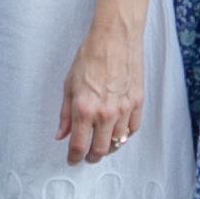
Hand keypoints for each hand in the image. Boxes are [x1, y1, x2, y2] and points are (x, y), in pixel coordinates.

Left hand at [57, 26, 144, 165]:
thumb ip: (65, 114)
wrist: (115, 38)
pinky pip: (133, 129)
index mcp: (84, 109)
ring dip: (109, 148)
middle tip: (87, 156)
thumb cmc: (90, 56)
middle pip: (100, 150)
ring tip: (102, 144)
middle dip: (91, 157)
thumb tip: (61, 135)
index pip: (79, 145)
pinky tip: (118, 132)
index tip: (72, 160)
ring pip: (118, 142)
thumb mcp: (69, 85)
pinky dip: (125, 135)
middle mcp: (105, 113)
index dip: (74, 158)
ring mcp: (124, 109)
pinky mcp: (138, 102)